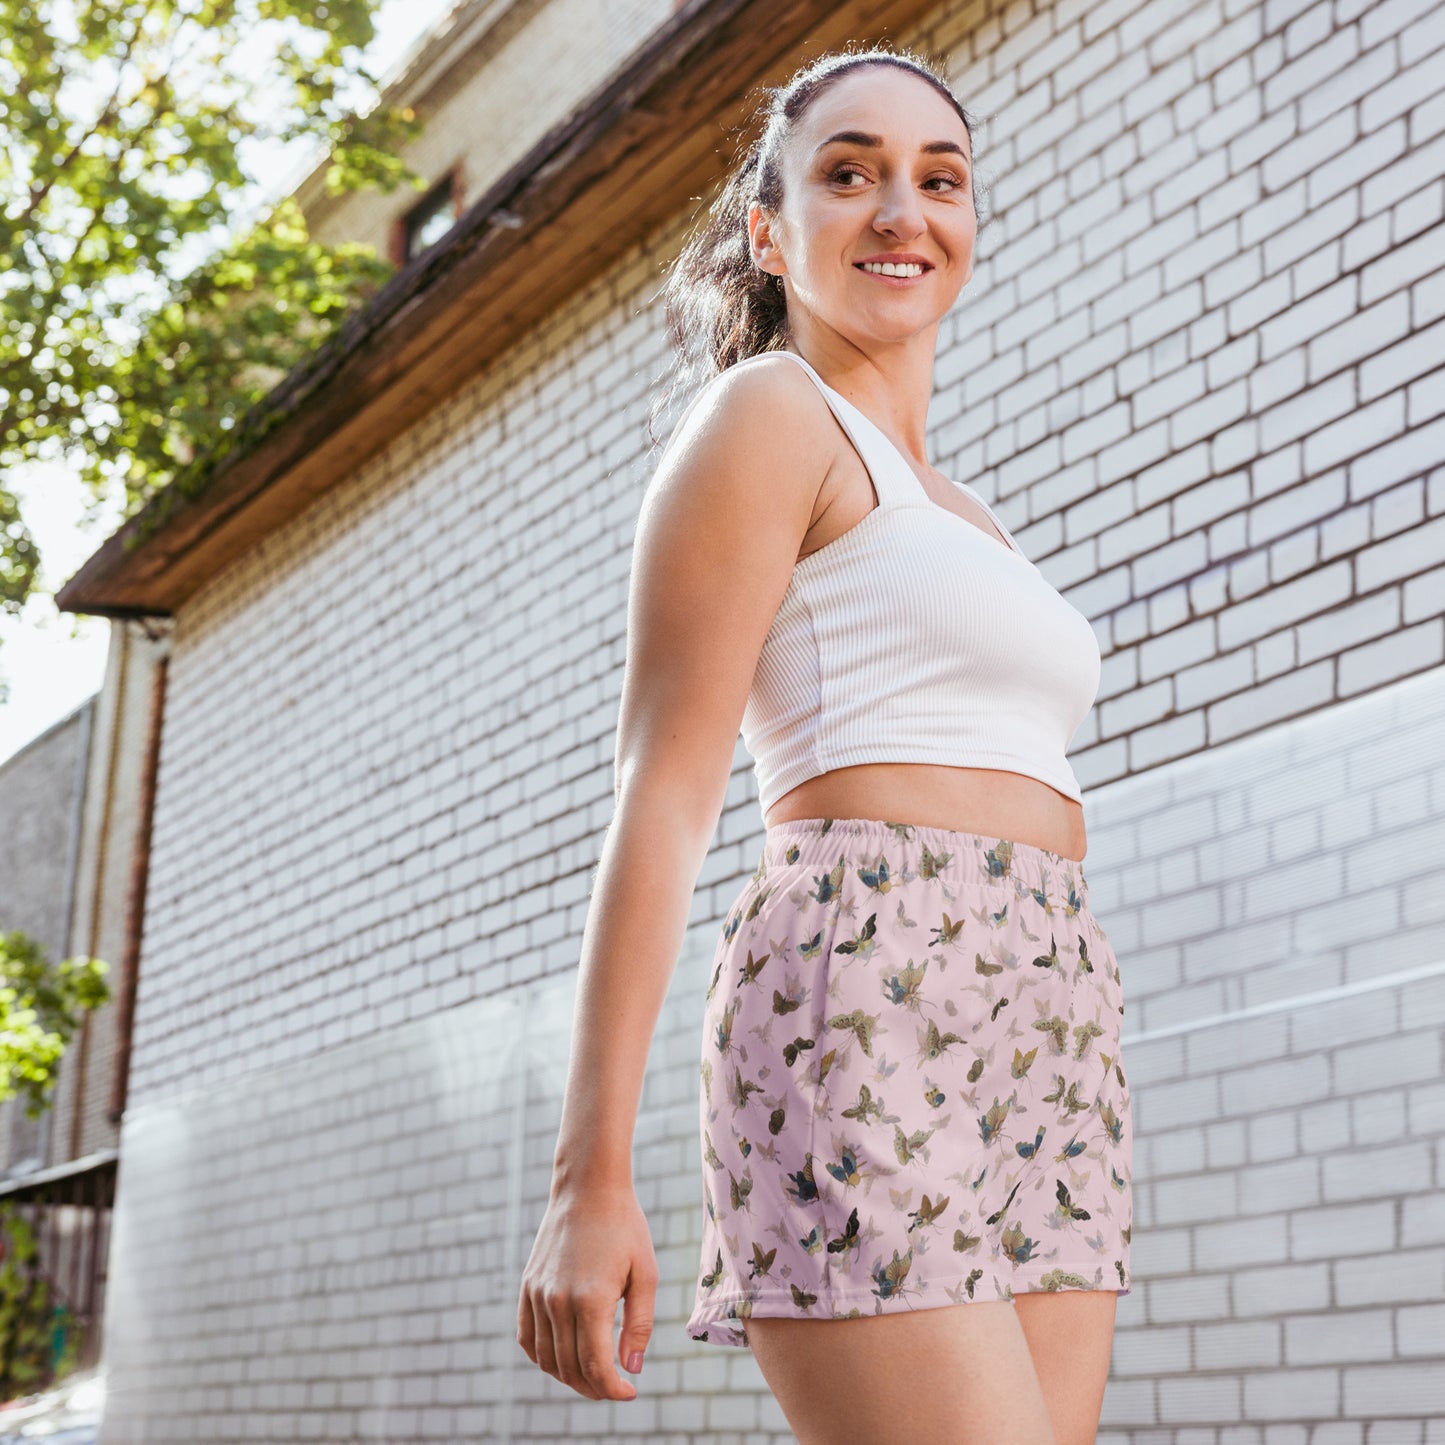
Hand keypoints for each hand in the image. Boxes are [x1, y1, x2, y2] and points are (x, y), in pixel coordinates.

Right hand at [517, 1181, 656, 1400]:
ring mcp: (538, 1294)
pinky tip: (561, 1358)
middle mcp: (557, 1301)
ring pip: (546, 1358)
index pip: (595, 1366)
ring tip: (593, 1376)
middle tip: (614, 1387)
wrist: (588, 1188)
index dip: (612, 1389)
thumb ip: (640, 1324)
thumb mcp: (645, 1273)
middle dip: (594, 1387)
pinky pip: (526, 1337)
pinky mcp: (527, 1286)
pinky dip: (542, 1357)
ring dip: (568, 1377)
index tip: (629, 1392)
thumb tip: (631, 1369)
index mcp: (590, 1300)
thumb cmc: (624, 1227)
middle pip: (570, 1368)